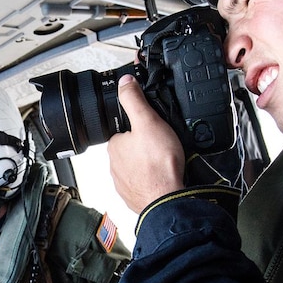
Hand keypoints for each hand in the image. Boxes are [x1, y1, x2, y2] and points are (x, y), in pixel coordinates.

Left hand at [108, 74, 185, 212]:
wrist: (168, 200)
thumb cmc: (159, 165)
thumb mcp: (148, 122)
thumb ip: (135, 100)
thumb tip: (125, 82)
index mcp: (114, 146)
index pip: (124, 131)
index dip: (141, 128)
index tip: (154, 131)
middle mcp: (114, 166)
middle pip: (132, 149)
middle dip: (147, 147)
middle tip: (164, 147)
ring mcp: (124, 183)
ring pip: (138, 167)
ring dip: (150, 164)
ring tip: (166, 163)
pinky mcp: (134, 197)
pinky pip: (144, 183)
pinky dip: (154, 180)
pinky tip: (164, 177)